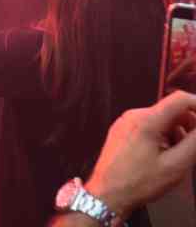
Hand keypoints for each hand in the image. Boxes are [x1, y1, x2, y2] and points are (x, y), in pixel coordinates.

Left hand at [84, 91, 195, 217]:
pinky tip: (162, 155)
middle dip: (188, 125)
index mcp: (147, 120)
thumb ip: (194, 143)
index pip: (180, 99)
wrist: (107, 194)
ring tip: (177, 156)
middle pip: (171, 110)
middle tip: (193, 148)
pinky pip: (147, 126)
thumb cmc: (140, 182)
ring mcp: (124, 122)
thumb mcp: (175, 165)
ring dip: (175, 133)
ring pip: (160, 119)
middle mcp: (133, 115)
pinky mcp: (120, 131)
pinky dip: (161, 136)